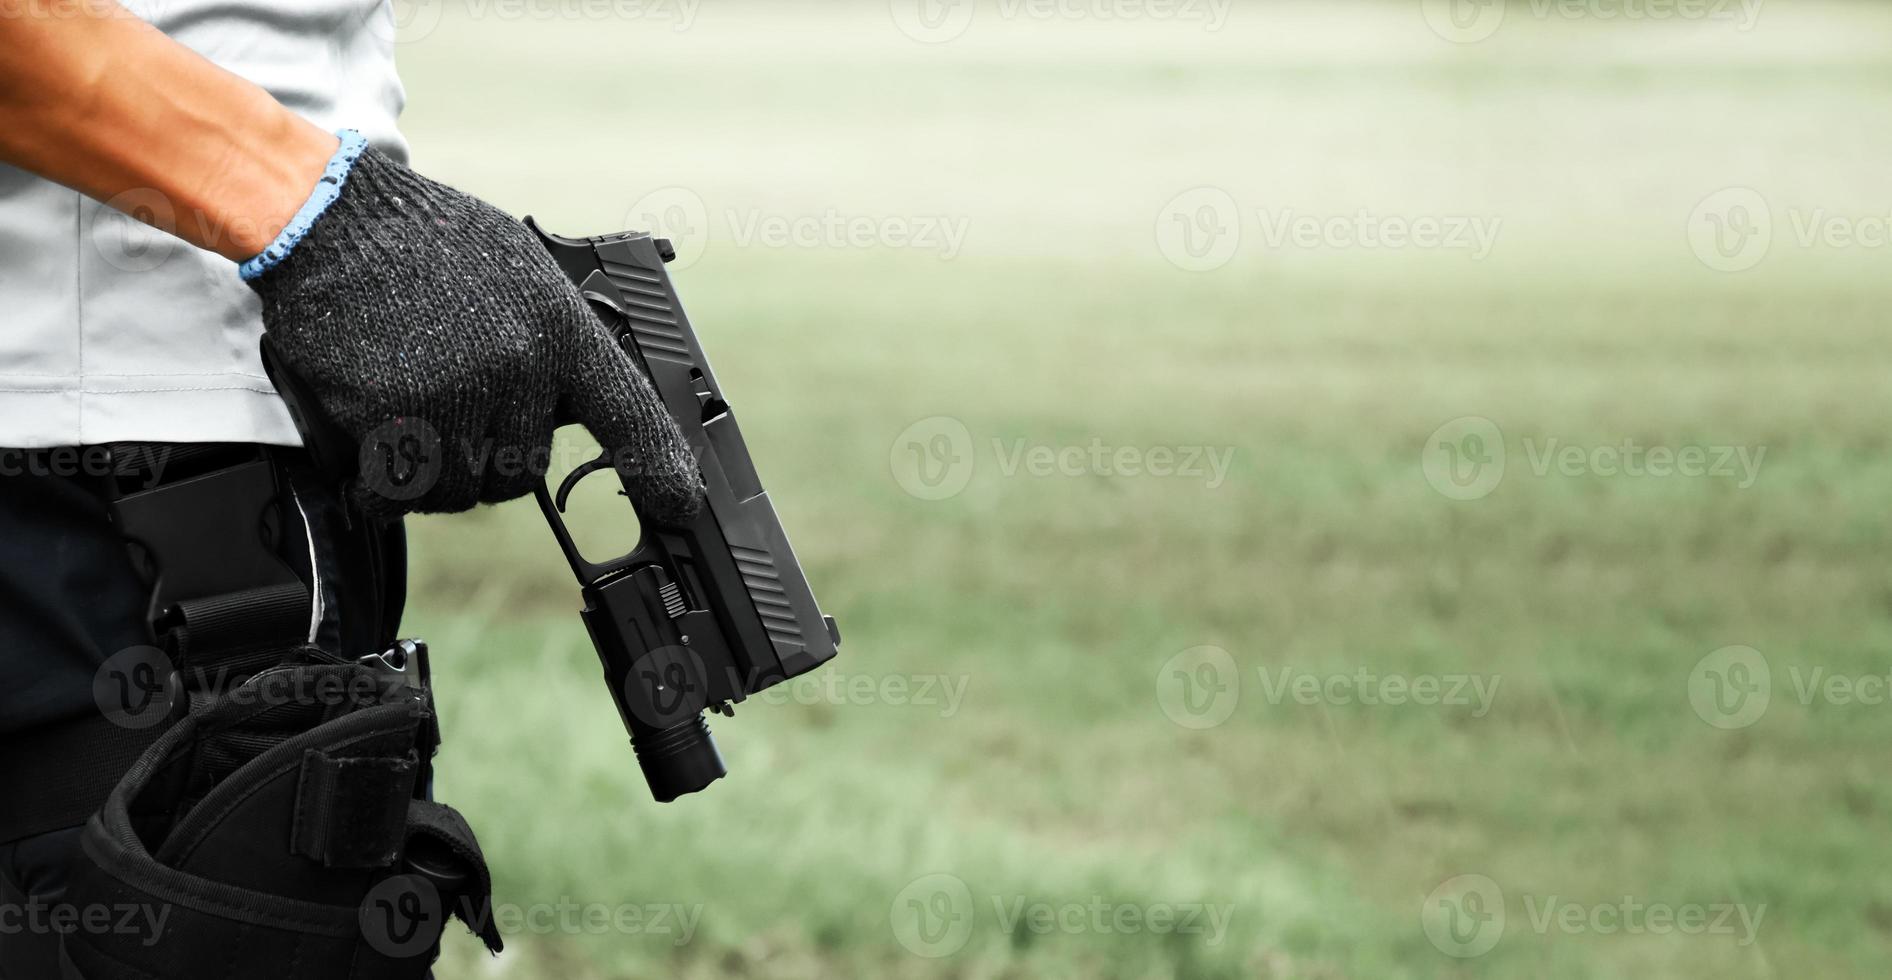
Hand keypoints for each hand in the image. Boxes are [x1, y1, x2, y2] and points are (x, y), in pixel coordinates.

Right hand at [246, 140, 704, 523]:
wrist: (330, 215)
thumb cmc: (426, 240)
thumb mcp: (522, 272)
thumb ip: (556, 340)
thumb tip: (580, 408)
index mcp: (560, 329)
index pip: (629, 415)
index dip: (660, 469)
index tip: (679, 506)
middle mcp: (515, 371)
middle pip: (520, 474)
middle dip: (489, 453)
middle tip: (454, 401)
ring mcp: (451, 402)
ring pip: (458, 491)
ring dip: (433, 468)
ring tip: (409, 399)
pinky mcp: (386, 425)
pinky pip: (396, 494)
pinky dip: (382, 479)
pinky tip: (373, 426)